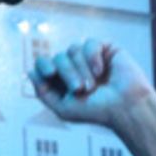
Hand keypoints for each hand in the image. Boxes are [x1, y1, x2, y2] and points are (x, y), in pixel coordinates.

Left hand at [29, 39, 154, 130]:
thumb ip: (44, 92)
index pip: (43, 64)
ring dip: (81, 69)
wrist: (125, 107)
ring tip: (93, 86)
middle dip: (67, 73)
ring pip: (72, 50)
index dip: (43, 65)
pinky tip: (101, 71)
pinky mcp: (105, 49)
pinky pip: (89, 44)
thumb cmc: (96, 112)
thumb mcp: (64, 108)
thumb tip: (30, 71)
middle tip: (80, 89)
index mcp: (61, 79)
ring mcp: (89, 57)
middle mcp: (74, 66)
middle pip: (58, 57)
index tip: (50, 74)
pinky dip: (93, 58)